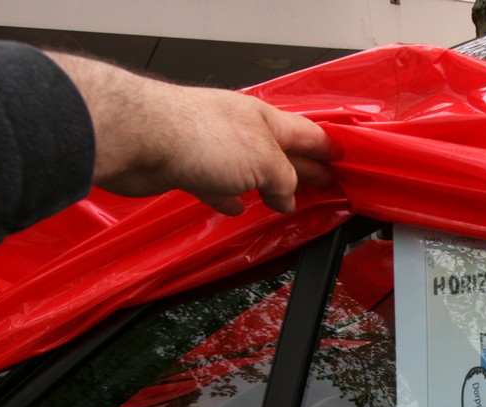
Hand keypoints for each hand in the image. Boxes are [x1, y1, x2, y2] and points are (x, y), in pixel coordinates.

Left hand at [48, 52, 338, 214]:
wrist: (140, 138)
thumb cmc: (201, 136)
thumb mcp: (264, 160)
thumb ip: (284, 180)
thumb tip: (289, 199)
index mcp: (265, 120)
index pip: (308, 133)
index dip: (329, 147)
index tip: (346, 160)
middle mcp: (241, 130)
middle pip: (283, 152)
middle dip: (305, 168)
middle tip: (327, 184)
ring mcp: (214, 148)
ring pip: (252, 170)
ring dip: (269, 185)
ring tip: (287, 201)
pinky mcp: (188, 167)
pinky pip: (219, 185)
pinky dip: (231, 197)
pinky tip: (236, 206)